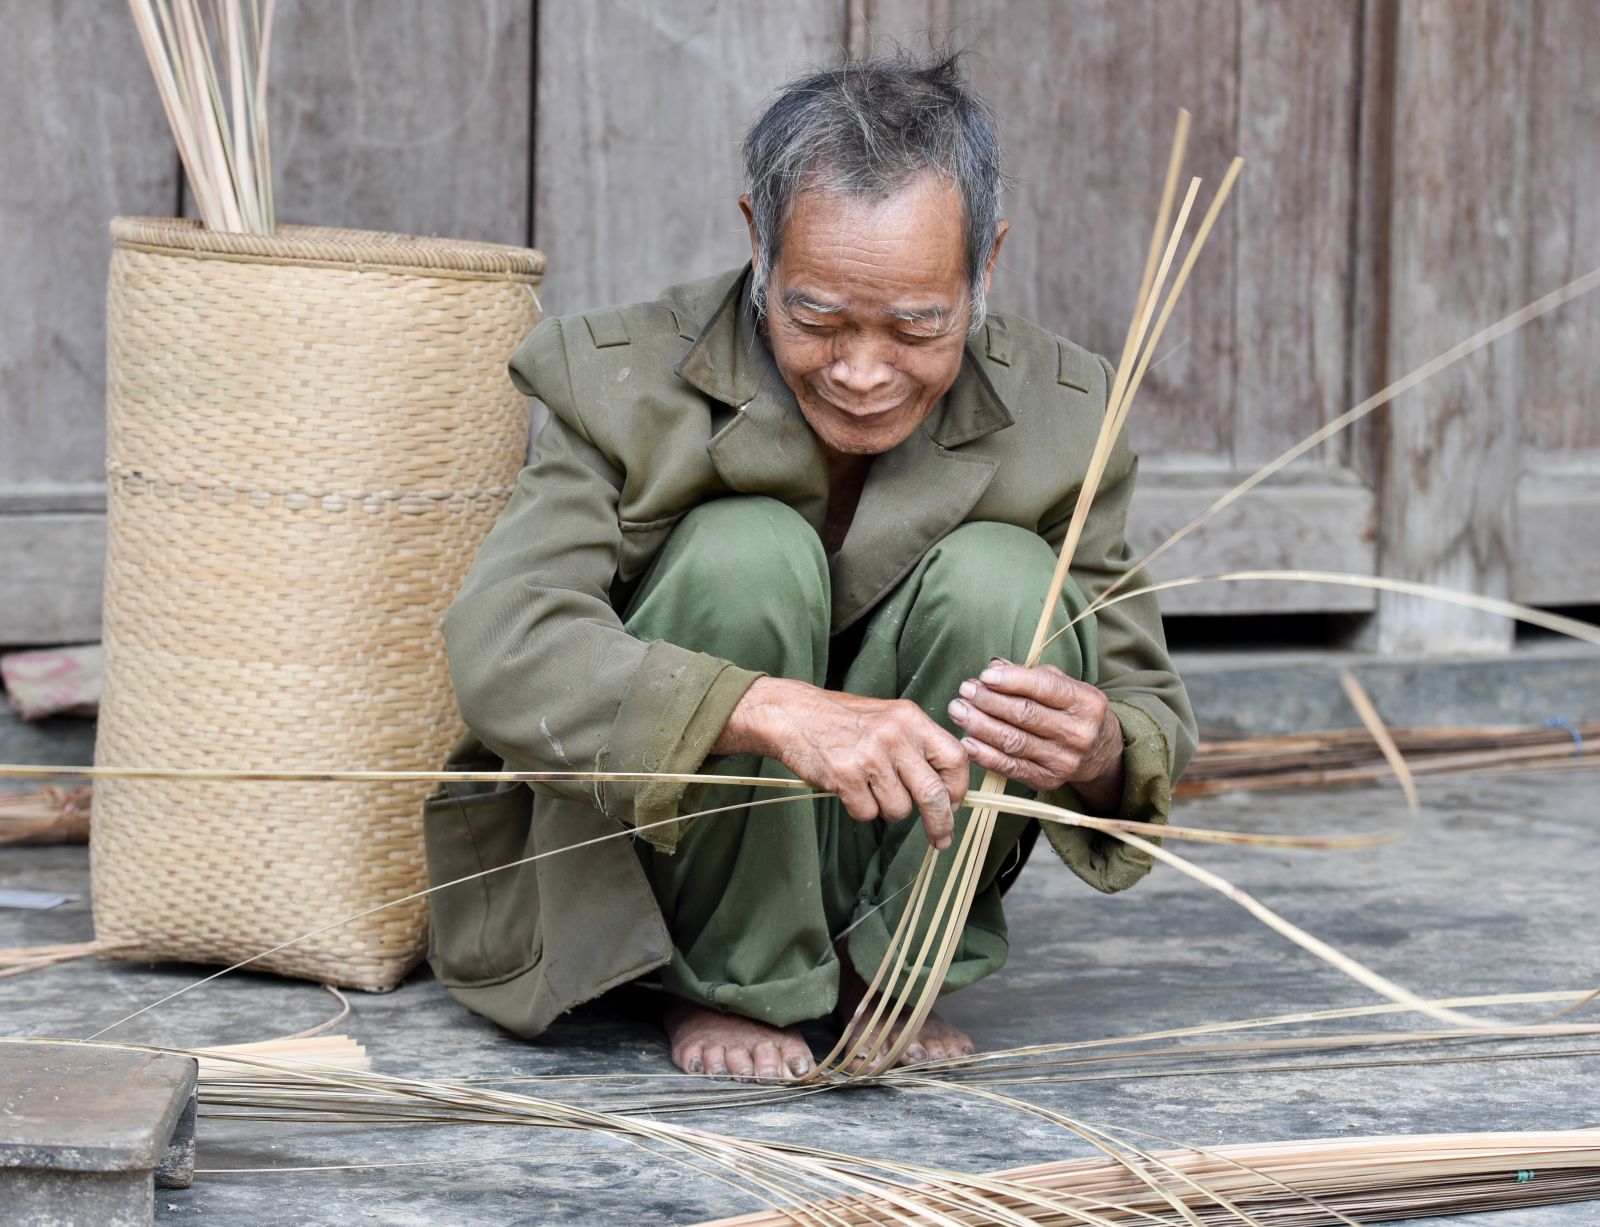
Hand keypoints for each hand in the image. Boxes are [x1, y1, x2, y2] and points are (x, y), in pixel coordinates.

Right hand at [715, 677, 968, 848]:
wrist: (792, 714)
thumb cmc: (842, 720)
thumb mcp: (888, 718)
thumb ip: (916, 746)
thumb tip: (946, 788)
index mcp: (910, 718)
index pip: (955, 759)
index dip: (959, 788)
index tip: (954, 805)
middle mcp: (894, 735)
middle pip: (934, 793)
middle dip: (940, 823)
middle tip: (941, 839)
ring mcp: (869, 755)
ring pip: (899, 809)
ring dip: (887, 809)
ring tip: (869, 788)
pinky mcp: (845, 775)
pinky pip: (867, 813)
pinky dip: (859, 808)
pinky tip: (848, 788)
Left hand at [946, 658, 1124, 814]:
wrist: (1098, 752)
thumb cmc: (1070, 710)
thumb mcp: (1063, 686)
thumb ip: (1029, 675)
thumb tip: (994, 666)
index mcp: (1086, 702)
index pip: (1045, 687)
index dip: (1011, 681)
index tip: (984, 675)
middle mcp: (1079, 733)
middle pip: (1025, 715)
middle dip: (989, 701)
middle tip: (965, 691)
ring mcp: (1064, 760)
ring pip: (1014, 741)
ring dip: (980, 725)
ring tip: (958, 711)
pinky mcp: (1049, 781)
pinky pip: (1011, 768)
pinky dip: (985, 755)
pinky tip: (967, 742)